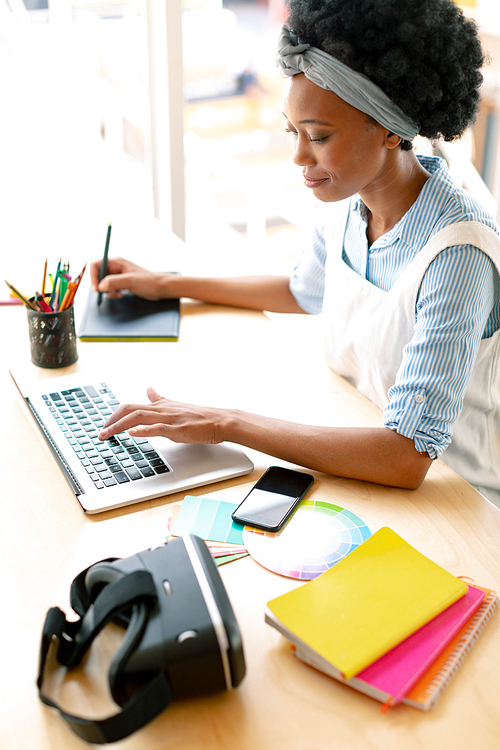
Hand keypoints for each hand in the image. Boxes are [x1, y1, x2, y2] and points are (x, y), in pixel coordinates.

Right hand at [90, 257, 174, 300]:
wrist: (160, 288)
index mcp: (116, 262)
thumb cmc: (148, 281)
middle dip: (102, 286)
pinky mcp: (122, 283)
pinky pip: (111, 289)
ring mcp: (118, 276)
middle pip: (99, 275)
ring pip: (104, 284)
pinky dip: (113, 293)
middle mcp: (116, 267)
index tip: (96, 288)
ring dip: (109, 291)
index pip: (96, 265)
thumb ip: (113, 282)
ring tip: (118, 294)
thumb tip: (101, 286)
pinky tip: (121, 295)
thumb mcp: (130, 281)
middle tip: (109, 292)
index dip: (93, 276)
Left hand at [98, 386, 226, 443]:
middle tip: (101, 434)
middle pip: (129, 410)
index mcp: (159, 406)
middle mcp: (161, 410)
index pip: (130, 407)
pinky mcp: (178, 429)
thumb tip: (148, 389)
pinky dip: (144, 430)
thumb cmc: (198, 416)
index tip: (104, 426)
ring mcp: (169, 418)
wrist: (219, 420)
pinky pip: (158, 428)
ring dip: (120, 426)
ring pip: (139, 417)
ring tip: (108, 434)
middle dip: (111, 421)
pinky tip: (133, 433)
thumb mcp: (174, 405)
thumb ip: (159, 399)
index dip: (114, 415)